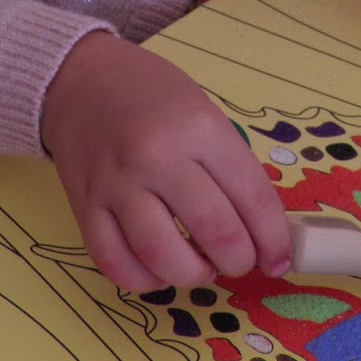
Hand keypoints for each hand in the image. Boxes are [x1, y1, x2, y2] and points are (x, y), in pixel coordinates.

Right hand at [41, 31, 292, 291]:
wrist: (81, 80)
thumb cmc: (152, 95)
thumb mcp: (205, 113)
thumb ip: (230, 168)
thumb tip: (261, 231)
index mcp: (199, 127)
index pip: (252, 196)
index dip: (273, 238)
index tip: (279, 259)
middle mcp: (157, 156)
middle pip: (214, 231)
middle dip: (239, 261)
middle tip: (241, 262)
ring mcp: (116, 184)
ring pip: (163, 256)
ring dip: (193, 275)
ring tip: (202, 267)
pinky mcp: (84, 206)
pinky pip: (115, 263)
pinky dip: (143, 280)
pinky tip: (159, 271)